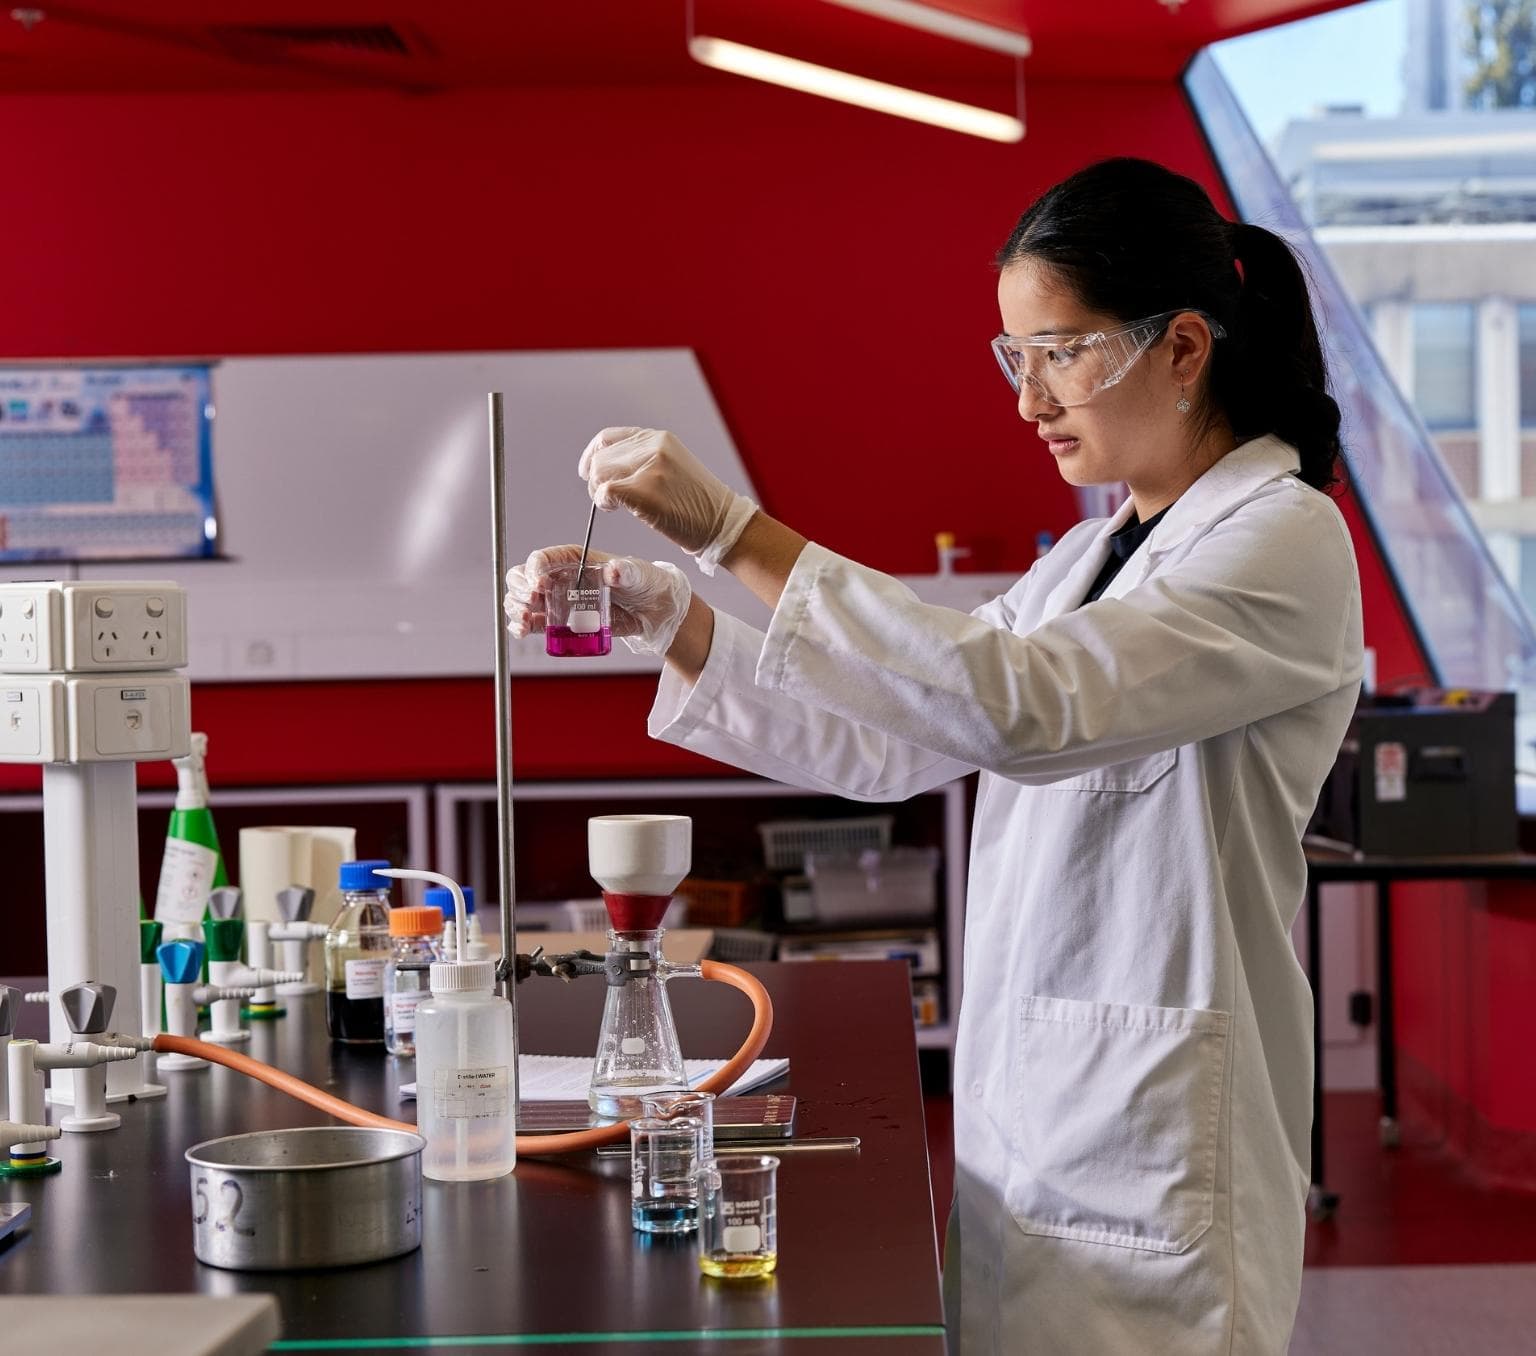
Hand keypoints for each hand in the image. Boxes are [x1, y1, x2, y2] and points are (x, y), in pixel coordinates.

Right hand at [504, 545, 691, 656]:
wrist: (653, 610)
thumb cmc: (644, 582)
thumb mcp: (636, 573)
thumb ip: (624, 571)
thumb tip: (613, 571)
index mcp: (573, 559)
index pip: (542, 559)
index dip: (534, 569)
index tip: (539, 583)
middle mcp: (560, 577)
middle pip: (523, 578)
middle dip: (519, 588)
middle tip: (532, 601)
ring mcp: (558, 600)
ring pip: (522, 601)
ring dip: (516, 609)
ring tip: (526, 620)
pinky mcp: (561, 622)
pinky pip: (533, 623)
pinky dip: (522, 627)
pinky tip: (523, 630)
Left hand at [579, 427, 756, 574]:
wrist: (721, 523)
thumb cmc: (696, 503)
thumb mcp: (670, 465)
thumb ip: (641, 459)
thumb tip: (604, 467)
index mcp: (658, 438)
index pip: (608, 438)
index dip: (592, 455)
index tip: (588, 473)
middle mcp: (654, 447)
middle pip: (601, 458)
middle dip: (596, 480)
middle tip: (606, 499)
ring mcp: (651, 468)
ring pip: (600, 473)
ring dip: (599, 492)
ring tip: (615, 505)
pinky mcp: (647, 493)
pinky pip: (606, 491)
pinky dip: (603, 502)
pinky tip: (615, 509)